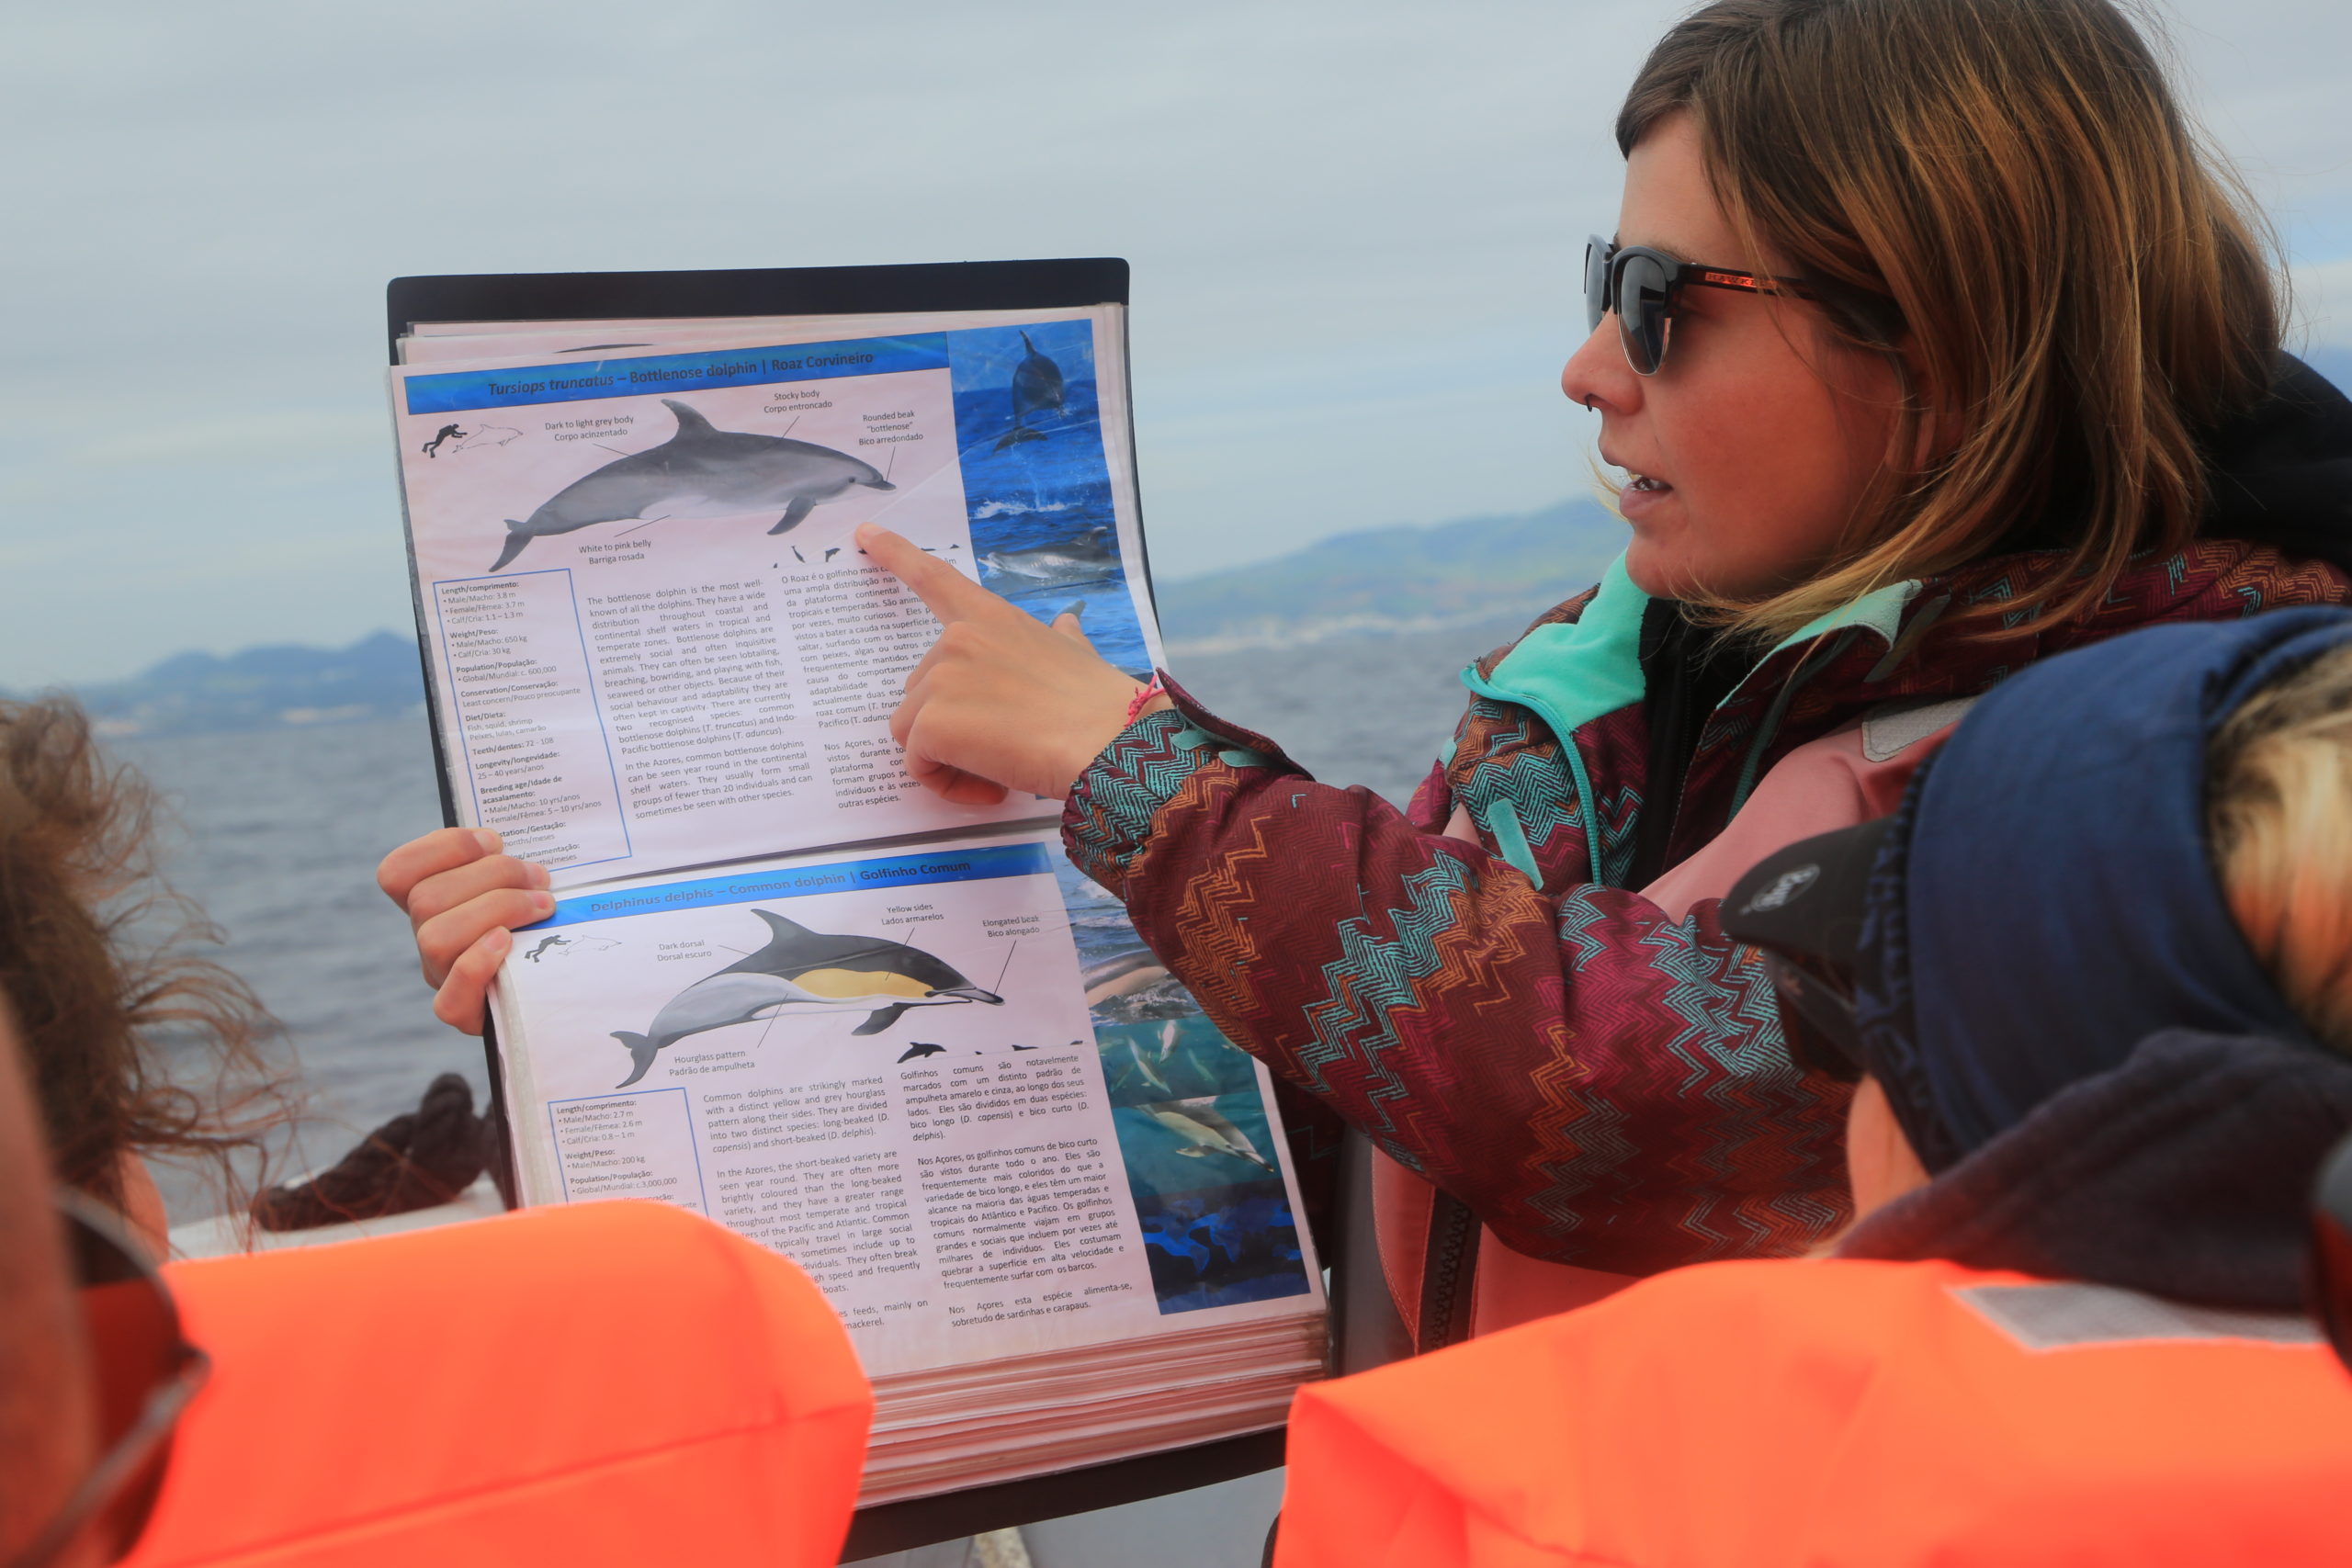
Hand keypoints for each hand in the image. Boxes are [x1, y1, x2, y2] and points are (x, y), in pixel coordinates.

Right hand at [375, 827, 553, 1033]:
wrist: (564, 988)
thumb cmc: (546, 923)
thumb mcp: (526, 884)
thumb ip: (512, 860)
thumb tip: (514, 834)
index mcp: (433, 902)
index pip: (398, 872)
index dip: (442, 847)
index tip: (493, 840)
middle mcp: (429, 938)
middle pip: (426, 899)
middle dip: (492, 875)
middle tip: (540, 877)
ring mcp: (442, 978)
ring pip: (434, 938)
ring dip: (496, 910)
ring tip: (544, 906)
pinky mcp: (463, 1015)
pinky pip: (448, 1000)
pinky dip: (477, 964)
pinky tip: (510, 943)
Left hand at [861, 523, 1166, 802]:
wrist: (1109, 742)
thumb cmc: (1099, 706)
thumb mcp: (1079, 656)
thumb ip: (1061, 640)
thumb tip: (1066, 629)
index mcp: (992, 619)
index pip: (935, 578)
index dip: (896, 553)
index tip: (865, 534)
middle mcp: (958, 640)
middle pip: (921, 691)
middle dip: (952, 725)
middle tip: (1002, 750)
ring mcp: (940, 678)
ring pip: (914, 732)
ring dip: (949, 759)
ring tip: (1000, 772)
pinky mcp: (931, 722)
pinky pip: (918, 764)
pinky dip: (948, 784)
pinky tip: (991, 787)